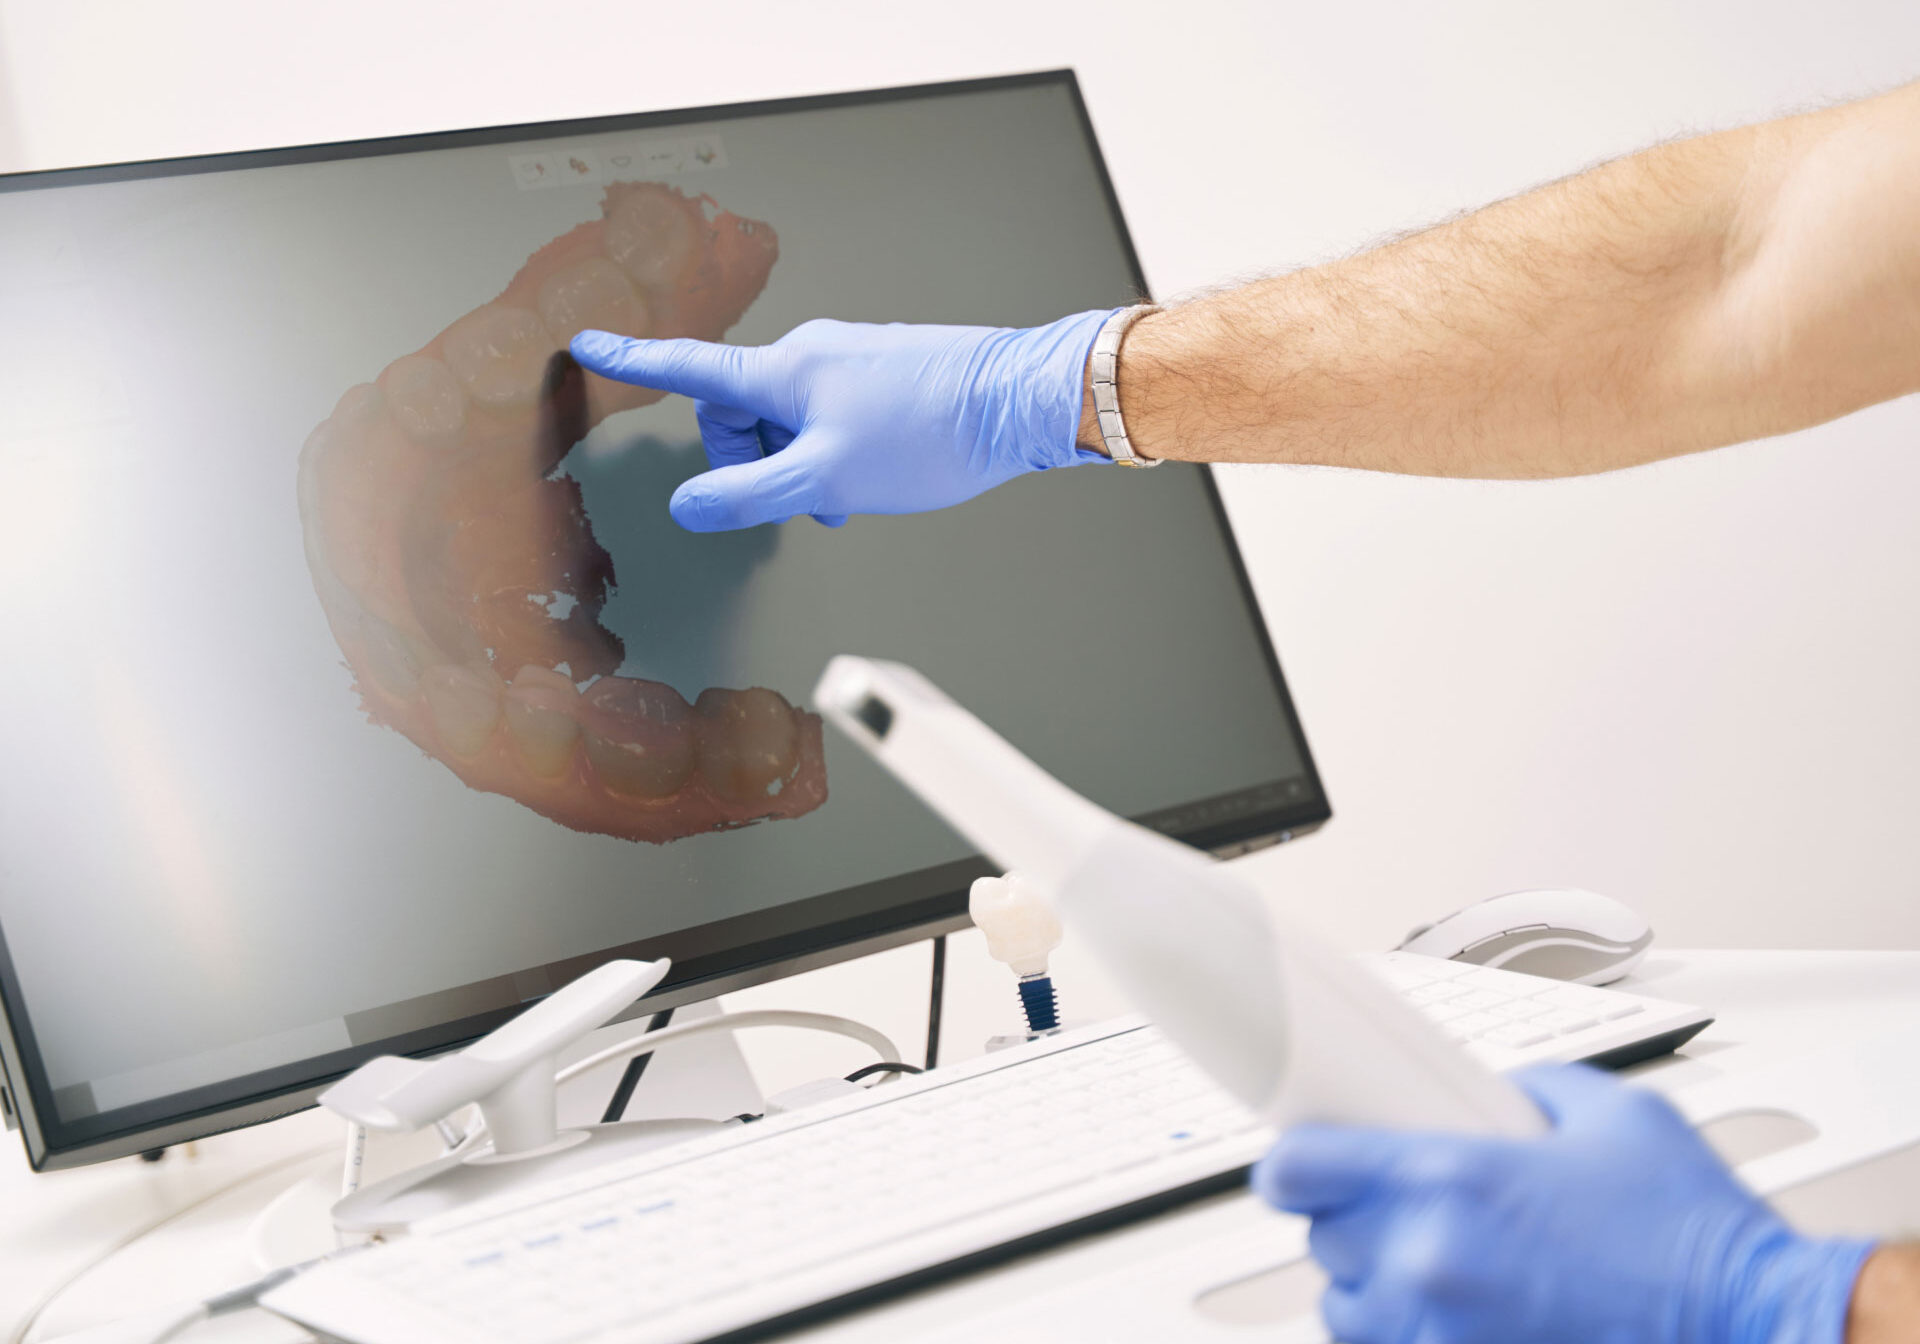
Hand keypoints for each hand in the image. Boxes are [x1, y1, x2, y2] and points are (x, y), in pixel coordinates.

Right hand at [569, 310, 1114, 530]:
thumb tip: (688, 507)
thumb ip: (749, 496)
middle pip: (740, 408)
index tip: (588, 343)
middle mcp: (811, 353)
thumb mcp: (826, 481)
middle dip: (752, 460)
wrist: (1019, 400)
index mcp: (785, 370)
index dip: (633, 360)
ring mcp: (849, 359)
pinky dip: (831, 452)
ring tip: (844, 499)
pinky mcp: (882, 370)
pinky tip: (868, 481)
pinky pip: (828, 413)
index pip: (688, 365)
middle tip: (797, 502)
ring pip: (789, 418)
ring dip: (799, 464)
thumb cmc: (932, 432)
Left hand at [1254, 1064, 1873, 1343]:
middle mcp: (1432, 1259)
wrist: (1756, 1325)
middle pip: (1323, 1239)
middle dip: (1355, 1219)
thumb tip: (1495, 1096)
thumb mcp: (1615, 1116)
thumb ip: (1531, 1092)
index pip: (1297, 1169)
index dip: (1289, 1163)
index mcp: (1451, 1178)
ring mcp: (1443, 1333)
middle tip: (1401, 1207)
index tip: (1296, 1163)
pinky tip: (1455, 1314)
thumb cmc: (1695, 1235)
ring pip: (1349, 1310)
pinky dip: (1412, 1334)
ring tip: (1430, 1267)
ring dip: (1375, 1286)